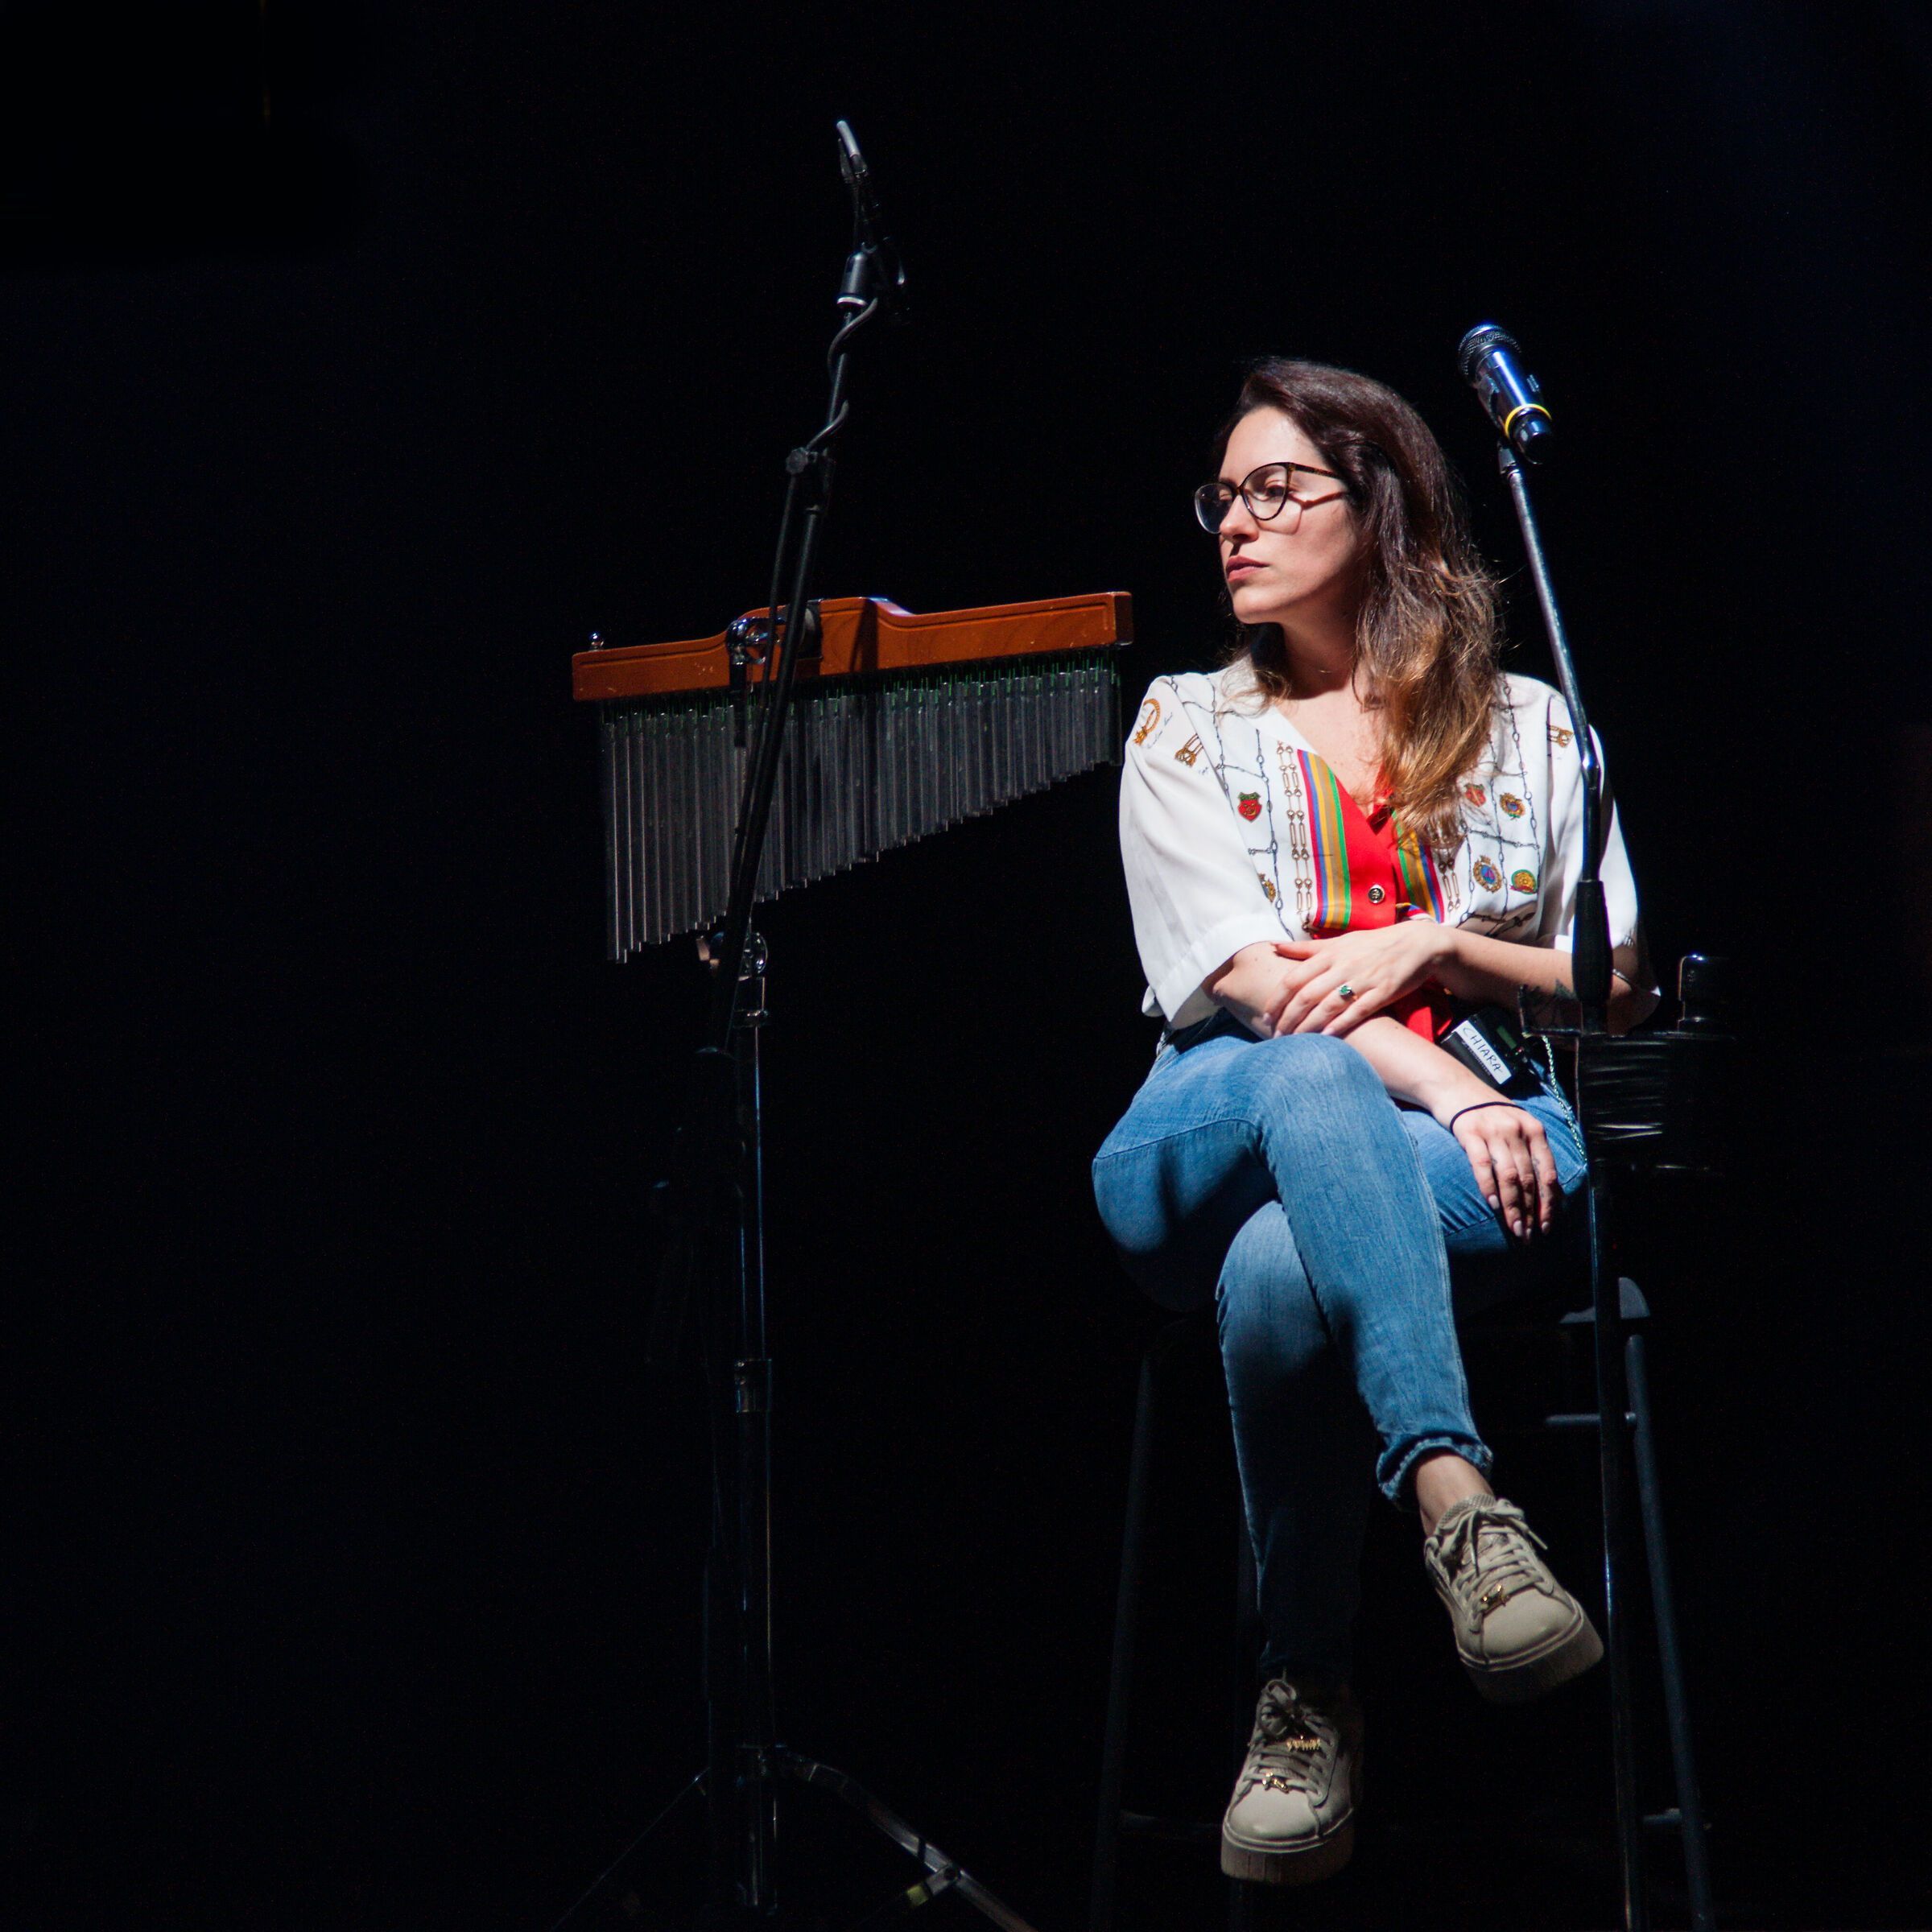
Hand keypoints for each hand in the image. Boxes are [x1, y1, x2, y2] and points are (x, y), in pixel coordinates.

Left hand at [1265, 922, 1451, 1036]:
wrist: (1417, 943)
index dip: (1277, 998)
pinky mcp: (1383, 991)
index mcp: (1330, 953)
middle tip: (1276, 1035)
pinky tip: (1327, 1037)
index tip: (1266, 1015)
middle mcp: (1343, 966)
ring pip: (1328, 1006)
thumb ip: (1308, 949)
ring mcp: (1363, 979)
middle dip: (1288, 1018)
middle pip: (1306, 995)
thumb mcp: (1341, 941)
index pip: (1294, 978)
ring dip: (1309, 1026)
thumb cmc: (1374, 943)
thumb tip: (1274, 946)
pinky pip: (1358, 1011)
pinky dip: (1341, 1024)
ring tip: (1295, 1041)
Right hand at [1447, 1100, 1560, 1239]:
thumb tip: (1549, 1192)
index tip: (1545, 1225)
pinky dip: (1488, 1186)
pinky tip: (1492, 1204)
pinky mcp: (1470, 1132)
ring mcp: (1493, 1131)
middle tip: (1527, 1235)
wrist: (1455, 1087)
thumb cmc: (1489, 1113)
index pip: (1547, 1172)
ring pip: (1508, 1176)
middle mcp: (1517, 1130)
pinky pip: (1482, 1165)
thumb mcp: (1517, 1126)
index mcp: (1534, 1130)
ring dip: (1512, 1206)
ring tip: (1514, 1227)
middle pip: (1528, 1179)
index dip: (1548, 1202)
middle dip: (1530, 1211)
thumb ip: (1532, 1153)